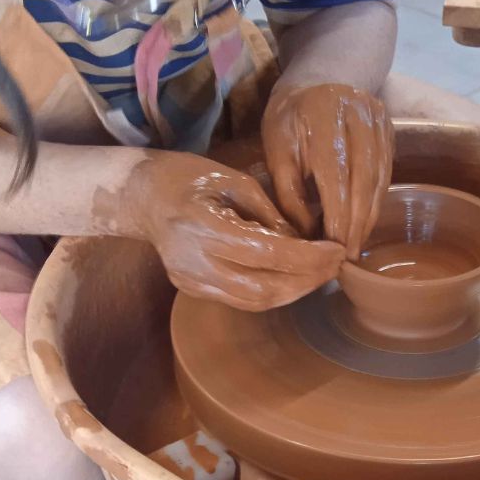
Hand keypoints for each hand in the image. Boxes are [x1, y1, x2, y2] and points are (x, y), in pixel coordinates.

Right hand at [125, 153, 343, 310]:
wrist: (142, 195)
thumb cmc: (191, 177)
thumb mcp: (237, 182)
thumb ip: (272, 216)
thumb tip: (307, 245)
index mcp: (205, 227)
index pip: (268, 254)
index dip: (309, 258)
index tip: (337, 250)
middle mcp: (195, 262)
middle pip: (264, 288)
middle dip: (307, 281)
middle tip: (336, 265)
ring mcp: (191, 281)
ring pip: (254, 302)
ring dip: (293, 291)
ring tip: (320, 273)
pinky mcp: (192, 289)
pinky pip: (240, 299)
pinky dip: (272, 291)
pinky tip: (292, 276)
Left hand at [262, 84, 393, 259]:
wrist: (317, 78)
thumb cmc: (288, 119)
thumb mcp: (276, 152)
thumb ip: (289, 193)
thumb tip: (309, 237)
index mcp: (323, 119)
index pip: (336, 177)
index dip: (337, 216)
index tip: (332, 249)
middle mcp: (357, 116)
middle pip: (363, 180)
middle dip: (356, 223)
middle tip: (348, 255)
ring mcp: (379, 120)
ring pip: (379, 178)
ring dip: (369, 215)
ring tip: (357, 244)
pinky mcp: (390, 128)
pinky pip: (386, 170)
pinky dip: (376, 198)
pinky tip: (366, 220)